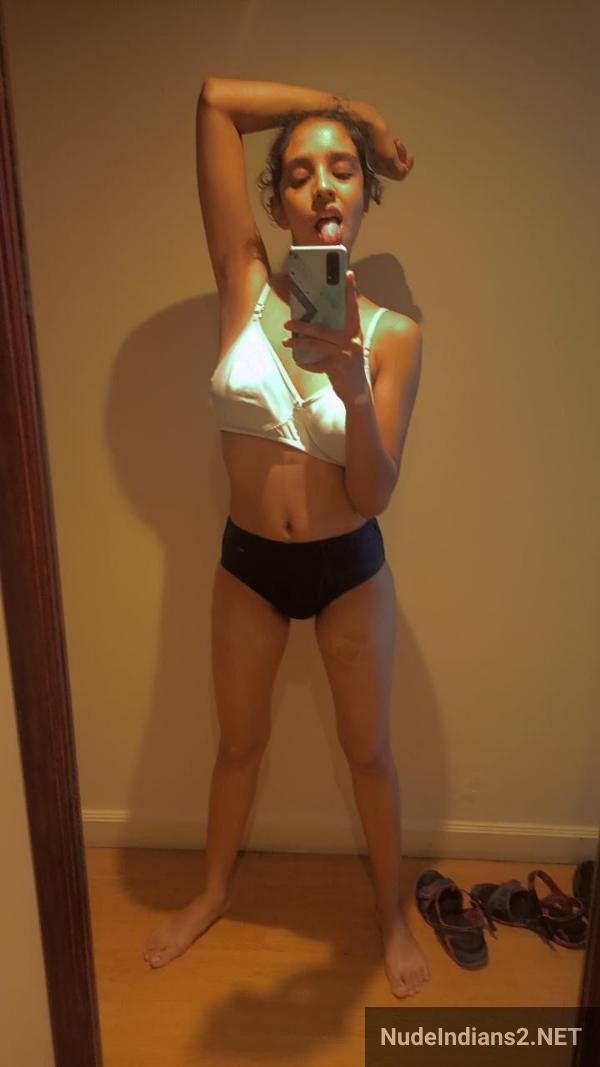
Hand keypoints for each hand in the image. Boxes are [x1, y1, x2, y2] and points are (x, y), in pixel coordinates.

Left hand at [282, 271, 367, 405]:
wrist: (358, 393)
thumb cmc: (349, 367)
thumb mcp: (347, 348)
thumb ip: (337, 335)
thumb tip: (313, 324)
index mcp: (354, 333)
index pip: (352, 308)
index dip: (350, 291)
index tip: (349, 274)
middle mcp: (352, 341)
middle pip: (323, 329)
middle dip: (303, 326)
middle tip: (288, 323)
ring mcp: (345, 355)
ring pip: (316, 344)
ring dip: (299, 342)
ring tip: (287, 341)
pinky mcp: (337, 368)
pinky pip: (316, 362)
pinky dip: (307, 363)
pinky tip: (301, 362)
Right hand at [369, 120, 414, 180]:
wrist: (371, 123)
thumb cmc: (380, 139)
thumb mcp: (391, 158)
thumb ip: (399, 169)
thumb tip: (404, 172)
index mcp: (380, 169)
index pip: (399, 176)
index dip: (407, 166)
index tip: (410, 156)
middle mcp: (378, 165)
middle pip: (398, 167)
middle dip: (403, 157)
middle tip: (401, 147)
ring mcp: (378, 156)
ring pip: (396, 159)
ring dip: (400, 151)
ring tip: (396, 142)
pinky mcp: (379, 148)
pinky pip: (392, 151)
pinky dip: (396, 147)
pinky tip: (394, 140)